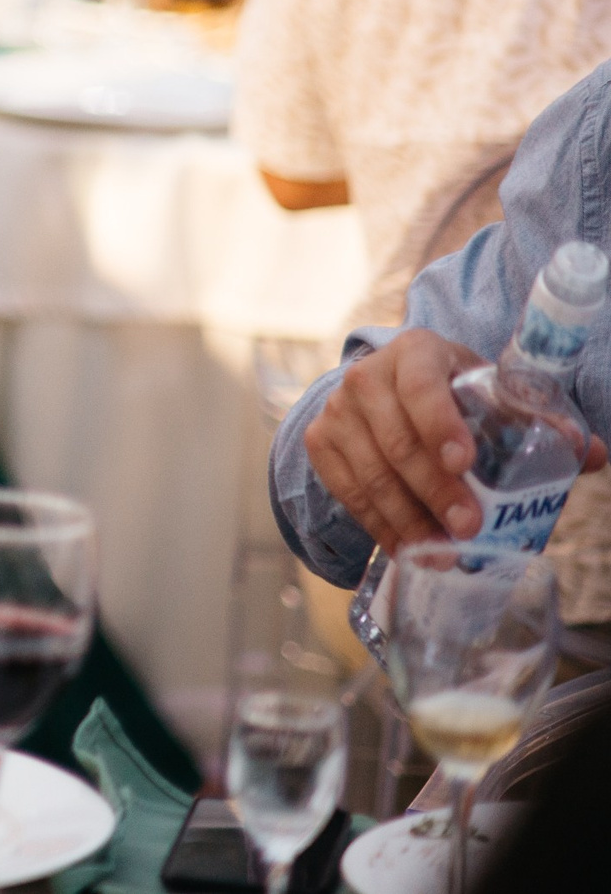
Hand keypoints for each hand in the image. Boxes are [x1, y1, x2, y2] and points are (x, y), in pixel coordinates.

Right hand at [303, 330, 610, 551]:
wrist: (386, 388)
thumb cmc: (451, 393)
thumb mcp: (489, 392)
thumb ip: (538, 420)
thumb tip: (591, 453)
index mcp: (415, 352)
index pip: (423, 386)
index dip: (441, 425)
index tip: (466, 463)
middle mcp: (366, 377)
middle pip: (397, 440)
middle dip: (434, 490)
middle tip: (469, 527)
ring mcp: (337, 411)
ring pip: (371, 473)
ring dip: (408, 519)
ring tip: (442, 553)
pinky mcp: (320, 443)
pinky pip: (348, 492)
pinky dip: (380, 525)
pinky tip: (409, 549)